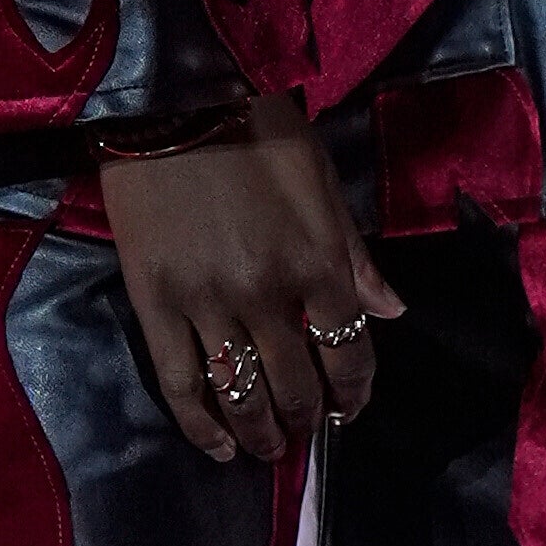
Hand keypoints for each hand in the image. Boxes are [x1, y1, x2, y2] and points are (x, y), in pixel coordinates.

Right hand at [100, 99, 402, 458]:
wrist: (168, 97)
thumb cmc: (255, 126)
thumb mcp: (319, 179)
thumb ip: (355, 253)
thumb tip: (391, 311)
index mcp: (318, 262)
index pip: (350, 352)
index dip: (354, 392)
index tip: (349, 409)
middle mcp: (268, 295)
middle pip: (297, 384)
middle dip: (307, 419)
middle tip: (306, 432)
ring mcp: (208, 304)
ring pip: (241, 394)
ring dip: (260, 433)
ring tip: (266, 448)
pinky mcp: (154, 304)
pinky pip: (180, 382)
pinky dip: (200, 425)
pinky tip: (217, 447)